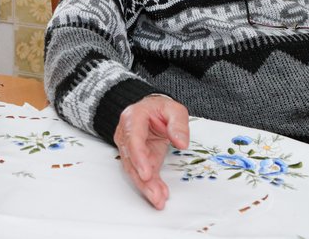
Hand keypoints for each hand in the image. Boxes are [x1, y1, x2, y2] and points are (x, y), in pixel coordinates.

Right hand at [114, 95, 189, 209]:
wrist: (150, 110)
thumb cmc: (159, 109)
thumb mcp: (174, 110)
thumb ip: (178, 124)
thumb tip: (181, 142)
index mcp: (133, 117)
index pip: (133, 139)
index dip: (139, 158)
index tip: (147, 174)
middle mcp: (126, 133)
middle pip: (131, 159)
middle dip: (143, 179)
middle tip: (155, 195)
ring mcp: (128, 146)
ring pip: (133, 169)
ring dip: (146, 186)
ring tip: (159, 199)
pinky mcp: (135, 158)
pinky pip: (140, 173)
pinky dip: (150, 185)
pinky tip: (158, 195)